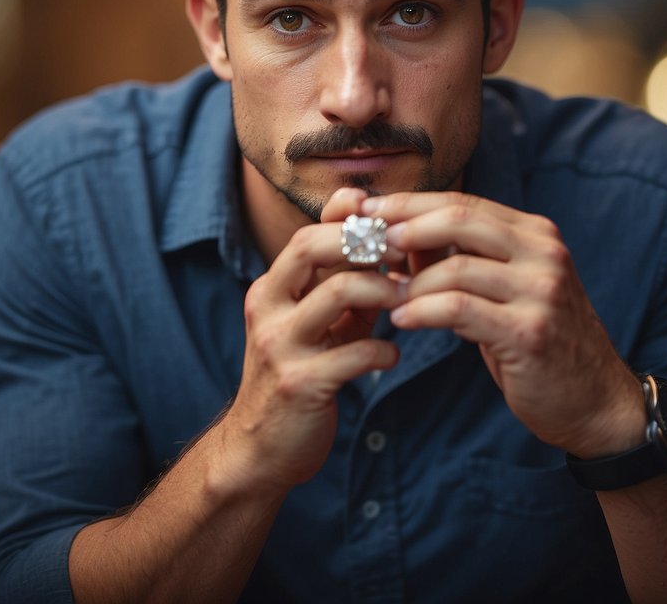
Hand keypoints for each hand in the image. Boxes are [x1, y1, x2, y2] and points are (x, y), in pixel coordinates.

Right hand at [219, 189, 404, 493]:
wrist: (259, 449)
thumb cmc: (298, 375)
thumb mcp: (316, 326)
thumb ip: (346, 288)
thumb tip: (390, 245)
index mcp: (271, 290)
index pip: (306, 233)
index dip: (346, 218)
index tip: (384, 217)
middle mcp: (268, 310)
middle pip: (311, 246)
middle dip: (365, 240)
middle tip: (404, 251)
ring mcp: (280, 345)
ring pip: (338, 291)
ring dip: (384, 289)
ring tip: (407, 299)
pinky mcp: (300, 383)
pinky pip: (356, 353)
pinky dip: (384, 351)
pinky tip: (391, 357)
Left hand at [361, 191, 644, 457]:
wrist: (595, 401)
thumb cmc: (538, 342)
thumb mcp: (504, 290)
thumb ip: (461, 259)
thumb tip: (398, 235)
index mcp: (536, 235)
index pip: (464, 202)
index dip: (410, 203)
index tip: (366, 208)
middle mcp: (545, 253)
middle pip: (459, 219)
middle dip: (402, 226)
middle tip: (363, 242)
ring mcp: (541, 291)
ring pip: (455, 267)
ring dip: (407, 281)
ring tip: (378, 293)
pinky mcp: (529, 332)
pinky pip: (459, 310)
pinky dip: (421, 311)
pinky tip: (401, 319)